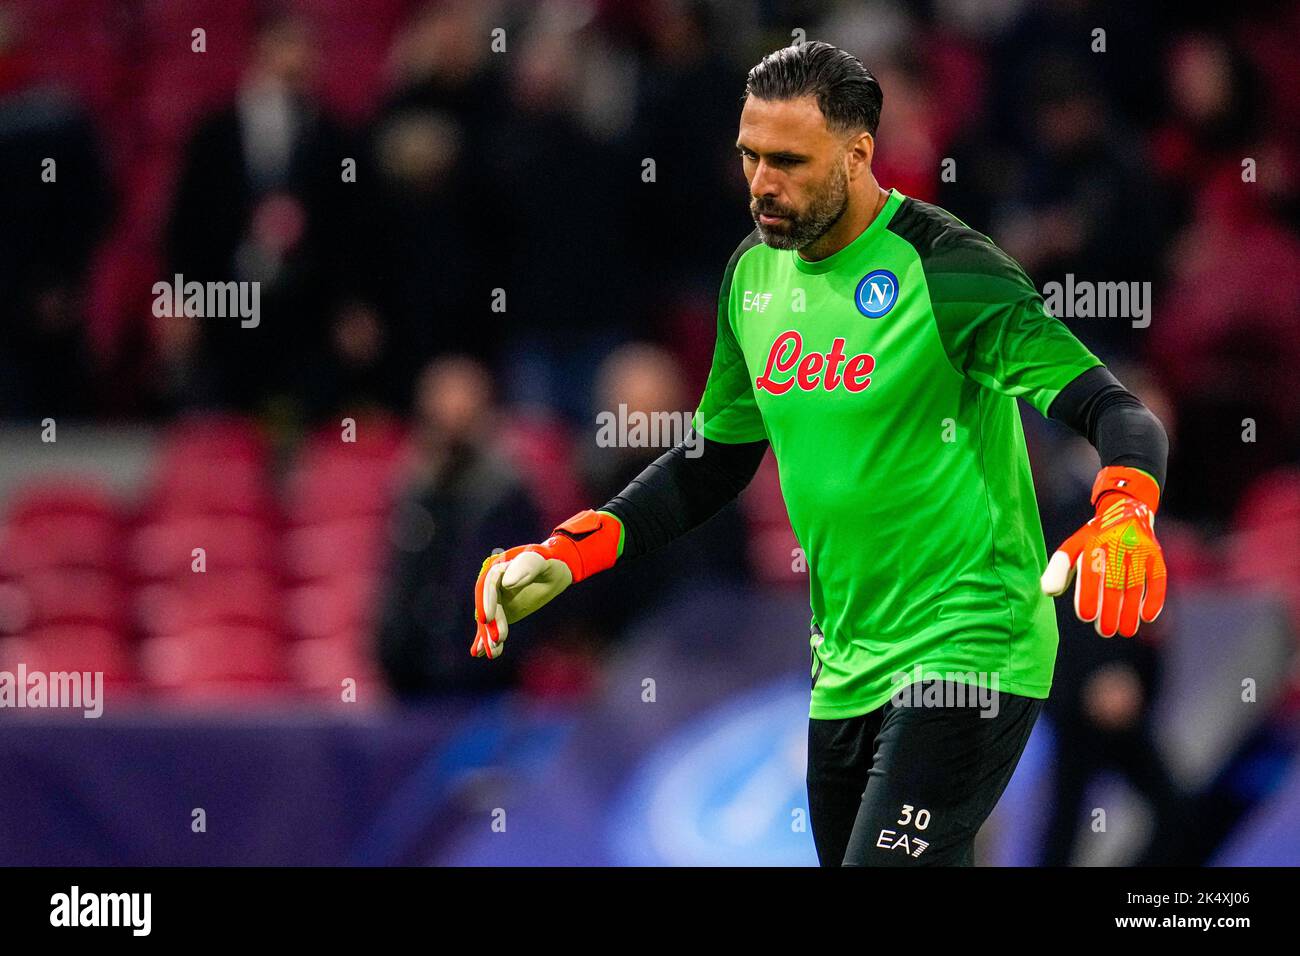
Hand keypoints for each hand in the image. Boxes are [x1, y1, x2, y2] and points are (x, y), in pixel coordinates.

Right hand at [470, 509, 622, 658]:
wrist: (555, 572)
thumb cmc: (550, 562)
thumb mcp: (542, 562)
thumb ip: (527, 567)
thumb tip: (506, 583)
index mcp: (499, 567)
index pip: (488, 585)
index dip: (486, 602)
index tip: (487, 619)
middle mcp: (493, 584)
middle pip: (487, 605)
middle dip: (490, 625)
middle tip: (498, 640)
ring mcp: (496, 599)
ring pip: (488, 619)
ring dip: (488, 636)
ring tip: (493, 653)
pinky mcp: (501, 611)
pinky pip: (492, 626)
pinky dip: (486, 639)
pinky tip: (480, 653)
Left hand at [1040, 466, 1166, 637]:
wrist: (1125, 511)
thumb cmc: (1094, 539)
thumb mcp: (1073, 547)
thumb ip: (1059, 568)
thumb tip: (1048, 592)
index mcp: (1094, 544)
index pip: (1090, 573)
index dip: (1087, 595)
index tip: (1085, 616)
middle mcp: (1117, 545)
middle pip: (1114, 583)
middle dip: (1110, 610)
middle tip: (1104, 631)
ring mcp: (1139, 550)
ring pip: (1135, 585)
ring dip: (1131, 611)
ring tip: (1124, 631)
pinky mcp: (1155, 555)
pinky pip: (1157, 578)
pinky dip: (1155, 598)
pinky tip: (1148, 617)